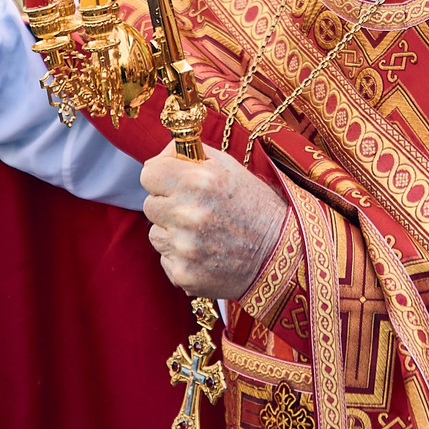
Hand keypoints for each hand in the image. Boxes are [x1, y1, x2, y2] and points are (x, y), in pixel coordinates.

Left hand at [141, 148, 289, 300]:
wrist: (280, 253)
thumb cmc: (255, 206)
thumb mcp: (229, 167)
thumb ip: (191, 154)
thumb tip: (160, 155)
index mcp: (198, 181)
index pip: (149, 173)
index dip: (161, 177)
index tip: (173, 183)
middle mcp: (188, 213)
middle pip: (150, 204)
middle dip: (169, 205)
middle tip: (197, 210)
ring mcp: (184, 247)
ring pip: (155, 234)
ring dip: (173, 232)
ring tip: (204, 233)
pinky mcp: (183, 273)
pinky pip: (165, 258)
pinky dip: (181, 256)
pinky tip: (206, 253)